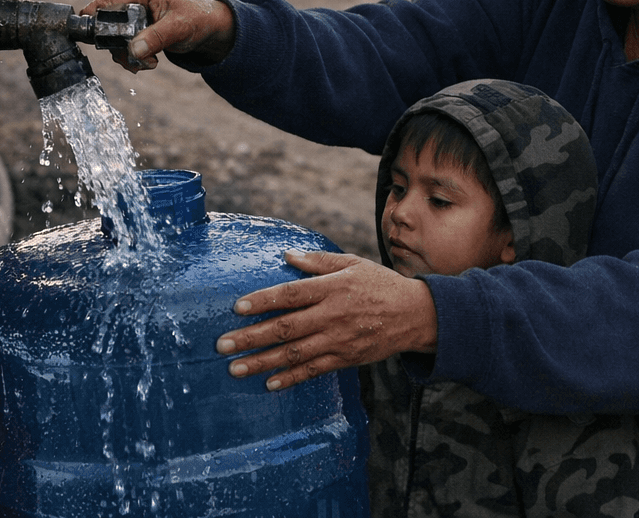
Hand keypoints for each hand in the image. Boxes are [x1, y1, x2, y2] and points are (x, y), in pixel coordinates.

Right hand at [82, 0, 234, 71]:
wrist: (208, 25)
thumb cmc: (197, 18)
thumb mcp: (178, 28)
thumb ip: (155, 38)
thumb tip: (133, 50)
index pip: (105, 4)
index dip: (102, 25)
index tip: (116, 45)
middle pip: (103, 23)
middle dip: (119, 45)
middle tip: (139, 58)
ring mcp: (131, 10)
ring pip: (111, 37)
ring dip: (127, 54)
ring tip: (149, 61)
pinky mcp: (133, 24)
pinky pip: (121, 43)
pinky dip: (131, 55)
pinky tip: (148, 60)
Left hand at [216, 250, 436, 390]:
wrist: (415, 315)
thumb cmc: (380, 284)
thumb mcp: (352, 263)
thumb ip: (318, 261)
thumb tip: (286, 255)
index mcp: (332, 288)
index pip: (290, 294)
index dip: (263, 301)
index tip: (237, 308)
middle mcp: (332, 315)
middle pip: (285, 327)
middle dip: (250, 337)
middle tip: (222, 344)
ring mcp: (338, 340)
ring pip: (294, 353)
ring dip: (262, 361)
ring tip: (235, 367)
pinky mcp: (345, 358)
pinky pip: (313, 370)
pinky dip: (291, 378)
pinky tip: (268, 383)